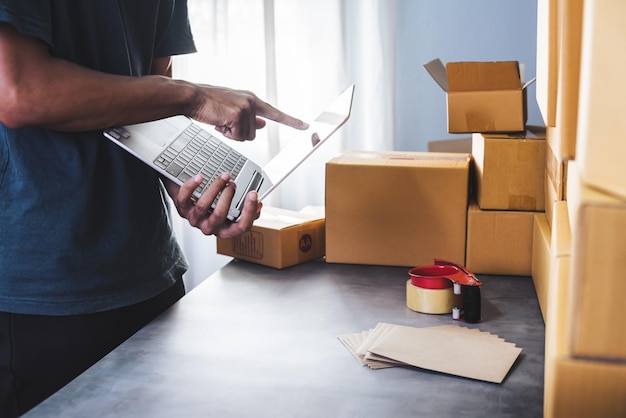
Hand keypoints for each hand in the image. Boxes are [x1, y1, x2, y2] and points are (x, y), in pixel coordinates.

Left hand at [165, 173, 261, 238]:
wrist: (189, 200)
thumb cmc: (213, 206)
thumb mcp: (231, 210)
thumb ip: (244, 209)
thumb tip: (258, 203)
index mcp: (225, 229)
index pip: (241, 227)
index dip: (249, 211)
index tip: (253, 194)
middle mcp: (210, 227)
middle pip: (220, 215)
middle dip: (228, 195)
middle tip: (232, 183)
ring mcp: (195, 219)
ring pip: (203, 206)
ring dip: (215, 187)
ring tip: (222, 177)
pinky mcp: (182, 209)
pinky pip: (184, 198)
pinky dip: (192, 186)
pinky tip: (200, 177)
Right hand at [189, 85, 308, 140]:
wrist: (192, 96)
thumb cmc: (209, 103)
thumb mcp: (232, 108)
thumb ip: (250, 117)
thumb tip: (262, 125)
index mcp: (252, 99)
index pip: (276, 113)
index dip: (291, 121)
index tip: (305, 126)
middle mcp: (252, 102)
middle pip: (254, 133)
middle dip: (238, 133)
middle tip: (225, 123)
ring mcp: (246, 108)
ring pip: (246, 137)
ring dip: (231, 134)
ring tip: (221, 121)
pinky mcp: (238, 114)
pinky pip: (236, 136)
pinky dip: (226, 134)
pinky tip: (219, 122)